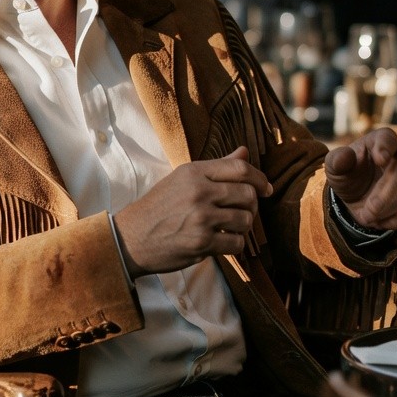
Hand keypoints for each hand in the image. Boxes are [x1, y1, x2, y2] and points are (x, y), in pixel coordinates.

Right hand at [113, 147, 272, 277]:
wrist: (131, 237)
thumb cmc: (159, 207)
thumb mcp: (182, 180)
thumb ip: (216, 167)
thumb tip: (245, 151)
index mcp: (193, 172)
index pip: (240, 168)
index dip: (259, 178)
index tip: (266, 188)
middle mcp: (199, 192)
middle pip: (248, 195)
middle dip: (252, 206)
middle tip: (245, 213)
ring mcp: (201, 218)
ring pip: (245, 220)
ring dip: (243, 227)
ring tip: (230, 228)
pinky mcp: (201, 242)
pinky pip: (236, 242)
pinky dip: (235, 245)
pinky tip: (223, 243)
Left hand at [324, 129, 396, 230]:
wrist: (357, 196)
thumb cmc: (348, 175)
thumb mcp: (335, 169)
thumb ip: (337, 161)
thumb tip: (345, 156)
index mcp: (381, 140)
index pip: (388, 139)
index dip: (386, 147)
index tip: (380, 159)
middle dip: (386, 193)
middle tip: (369, 211)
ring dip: (389, 208)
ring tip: (367, 217)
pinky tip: (382, 224)